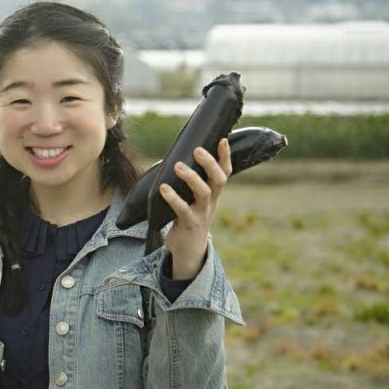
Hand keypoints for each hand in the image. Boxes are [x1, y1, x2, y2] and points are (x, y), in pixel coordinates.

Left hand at [162, 137, 232, 278]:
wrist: (189, 249)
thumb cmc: (187, 217)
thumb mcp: (193, 199)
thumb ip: (188, 182)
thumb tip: (173, 158)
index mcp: (213, 193)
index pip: (225, 172)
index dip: (225, 156)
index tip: (223, 139)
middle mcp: (211, 202)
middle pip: (218, 180)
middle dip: (210, 163)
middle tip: (197, 150)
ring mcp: (201, 213)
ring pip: (203, 193)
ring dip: (191, 178)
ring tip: (178, 166)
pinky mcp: (189, 223)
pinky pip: (183, 209)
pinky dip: (173, 198)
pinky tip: (163, 188)